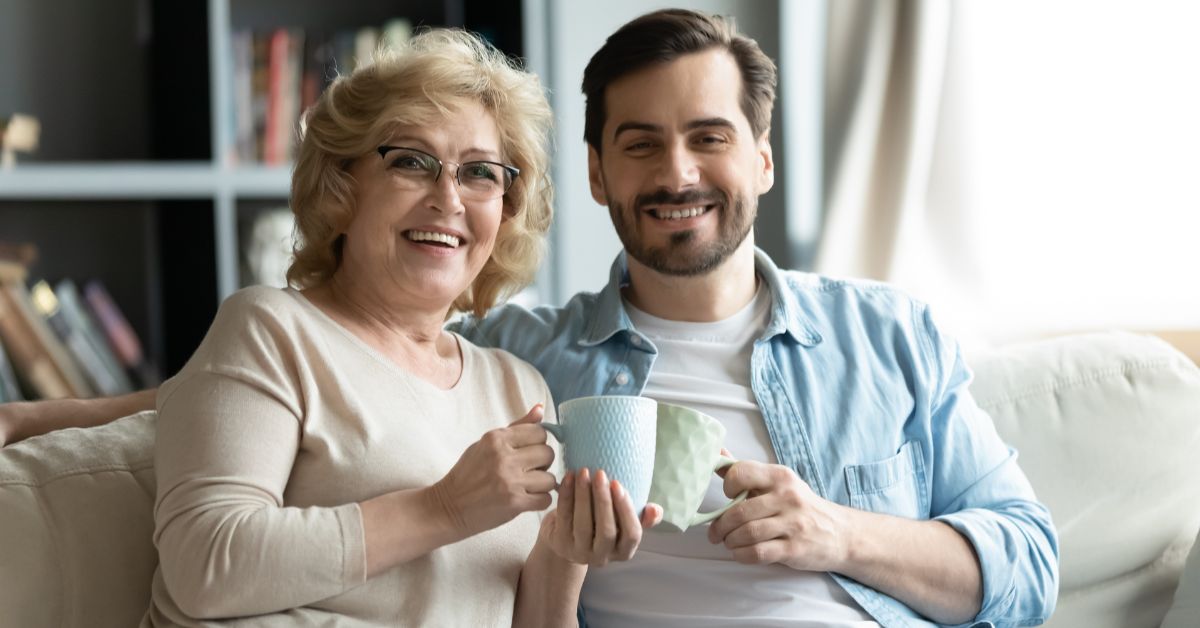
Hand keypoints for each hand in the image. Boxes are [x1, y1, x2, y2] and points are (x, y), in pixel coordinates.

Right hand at [429, 404, 557, 536]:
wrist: (448, 507)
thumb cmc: (467, 474)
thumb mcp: (486, 444)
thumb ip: (516, 427)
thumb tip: (540, 408)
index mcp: (495, 438)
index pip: (540, 432)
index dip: (538, 444)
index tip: (528, 453)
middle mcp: (503, 457)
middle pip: (548, 453)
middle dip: (543, 463)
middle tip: (528, 471)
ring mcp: (509, 481)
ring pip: (550, 478)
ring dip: (542, 485)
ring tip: (526, 486)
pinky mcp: (514, 503)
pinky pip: (546, 499)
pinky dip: (539, 501)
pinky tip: (526, 499)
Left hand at [538, 468, 661, 566]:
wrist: (567, 536)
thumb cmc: (602, 524)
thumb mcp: (624, 523)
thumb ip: (643, 517)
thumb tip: (654, 509)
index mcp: (624, 552)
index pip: (632, 535)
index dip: (627, 510)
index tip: (619, 484)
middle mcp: (602, 557)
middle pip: (607, 531)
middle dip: (604, 500)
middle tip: (600, 474)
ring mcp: (580, 553)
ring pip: (583, 524)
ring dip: (583, 495)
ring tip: (584, 472)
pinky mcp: (560, 543)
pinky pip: (564, 517)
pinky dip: (566, 495)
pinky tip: (568, 476)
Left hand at [707, 460, 850, 571]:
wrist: (840, 533)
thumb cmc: (799, 506)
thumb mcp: (778, 483)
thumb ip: (745, 472)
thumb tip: (716, 454)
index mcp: (780, 476)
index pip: (741, 473)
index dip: (727, 486)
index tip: (727, 498)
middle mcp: (787, 497)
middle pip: (739, 511)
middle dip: (721, 525)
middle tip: (716, 532)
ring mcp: (793, 523)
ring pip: (747, 533)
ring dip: (730, 541)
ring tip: (728, 542)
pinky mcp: (794, 548)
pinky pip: (758, 553)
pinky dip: (742, 555)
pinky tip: (741, 552)